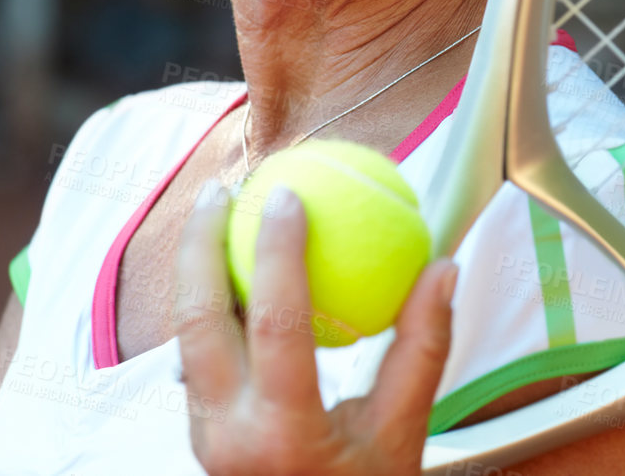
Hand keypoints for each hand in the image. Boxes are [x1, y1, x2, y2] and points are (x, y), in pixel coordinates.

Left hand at [175, 181, 456, 475]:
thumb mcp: (406, 433)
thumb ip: (423, 348)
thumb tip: (442, 267)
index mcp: (283, 433)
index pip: (276, 323)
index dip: (278, 251)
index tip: (289, 195)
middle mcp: (227, 434)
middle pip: (196, 321)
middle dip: (199, 246)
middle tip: (223, 189)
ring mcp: (204, 435)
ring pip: (182, 337)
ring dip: (194, 269)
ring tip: (215, 213)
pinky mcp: (200, 430)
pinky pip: (195, 353)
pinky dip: (208, 302)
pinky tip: (230, 268)